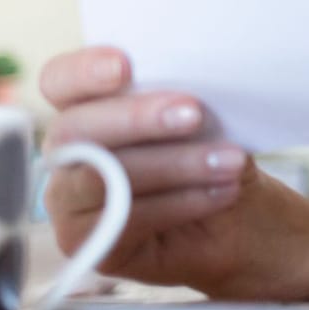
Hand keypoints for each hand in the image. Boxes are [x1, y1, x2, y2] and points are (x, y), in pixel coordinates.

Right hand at [40, 46, 308, 299]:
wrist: (248, 217)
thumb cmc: (218, 153)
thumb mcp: (206, 115)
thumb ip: (178, 94)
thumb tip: (185, 77)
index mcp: (85, 108)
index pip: (59, 81)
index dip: (83, 71)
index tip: (124, 65)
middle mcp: (68, 154)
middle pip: (75, 129)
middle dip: (137, 119)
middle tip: (193, 114)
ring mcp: (71, 202)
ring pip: (102, 177)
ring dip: (173, 165)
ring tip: (229, 162)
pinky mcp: (91, 244)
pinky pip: (124, 221)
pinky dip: (180, 203)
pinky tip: (220, 193)